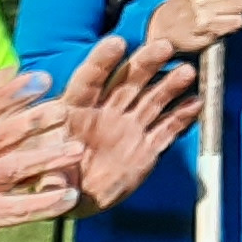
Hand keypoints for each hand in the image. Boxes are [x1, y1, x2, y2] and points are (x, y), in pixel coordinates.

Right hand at [0, 66, 86, 241]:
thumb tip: (9, 70)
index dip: (15, 92)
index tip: (44, 78)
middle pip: (2, 135)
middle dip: (35, 120)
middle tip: (65, 109)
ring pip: (13, 169)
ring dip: (47, 158)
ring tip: (77, 149)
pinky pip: (18, 209)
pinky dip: (45, 203)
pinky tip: (69, 197)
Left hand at [54, 37, 201, 212]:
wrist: (74, 199)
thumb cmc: (53, 178)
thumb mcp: (46, 178)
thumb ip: (51, 176)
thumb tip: (53, 177)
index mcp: (75, 110)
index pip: (88, 80)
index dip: (102, 61)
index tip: (117, 43)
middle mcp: (105, 112)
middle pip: (127, 81)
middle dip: (145, 63)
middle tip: (164, 46)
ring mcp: (127, 127)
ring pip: (150, 99)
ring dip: (169, 85)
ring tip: (186, 72)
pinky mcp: (145, 148)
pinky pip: (166, 129)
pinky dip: (181, 117)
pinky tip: (196, 103)